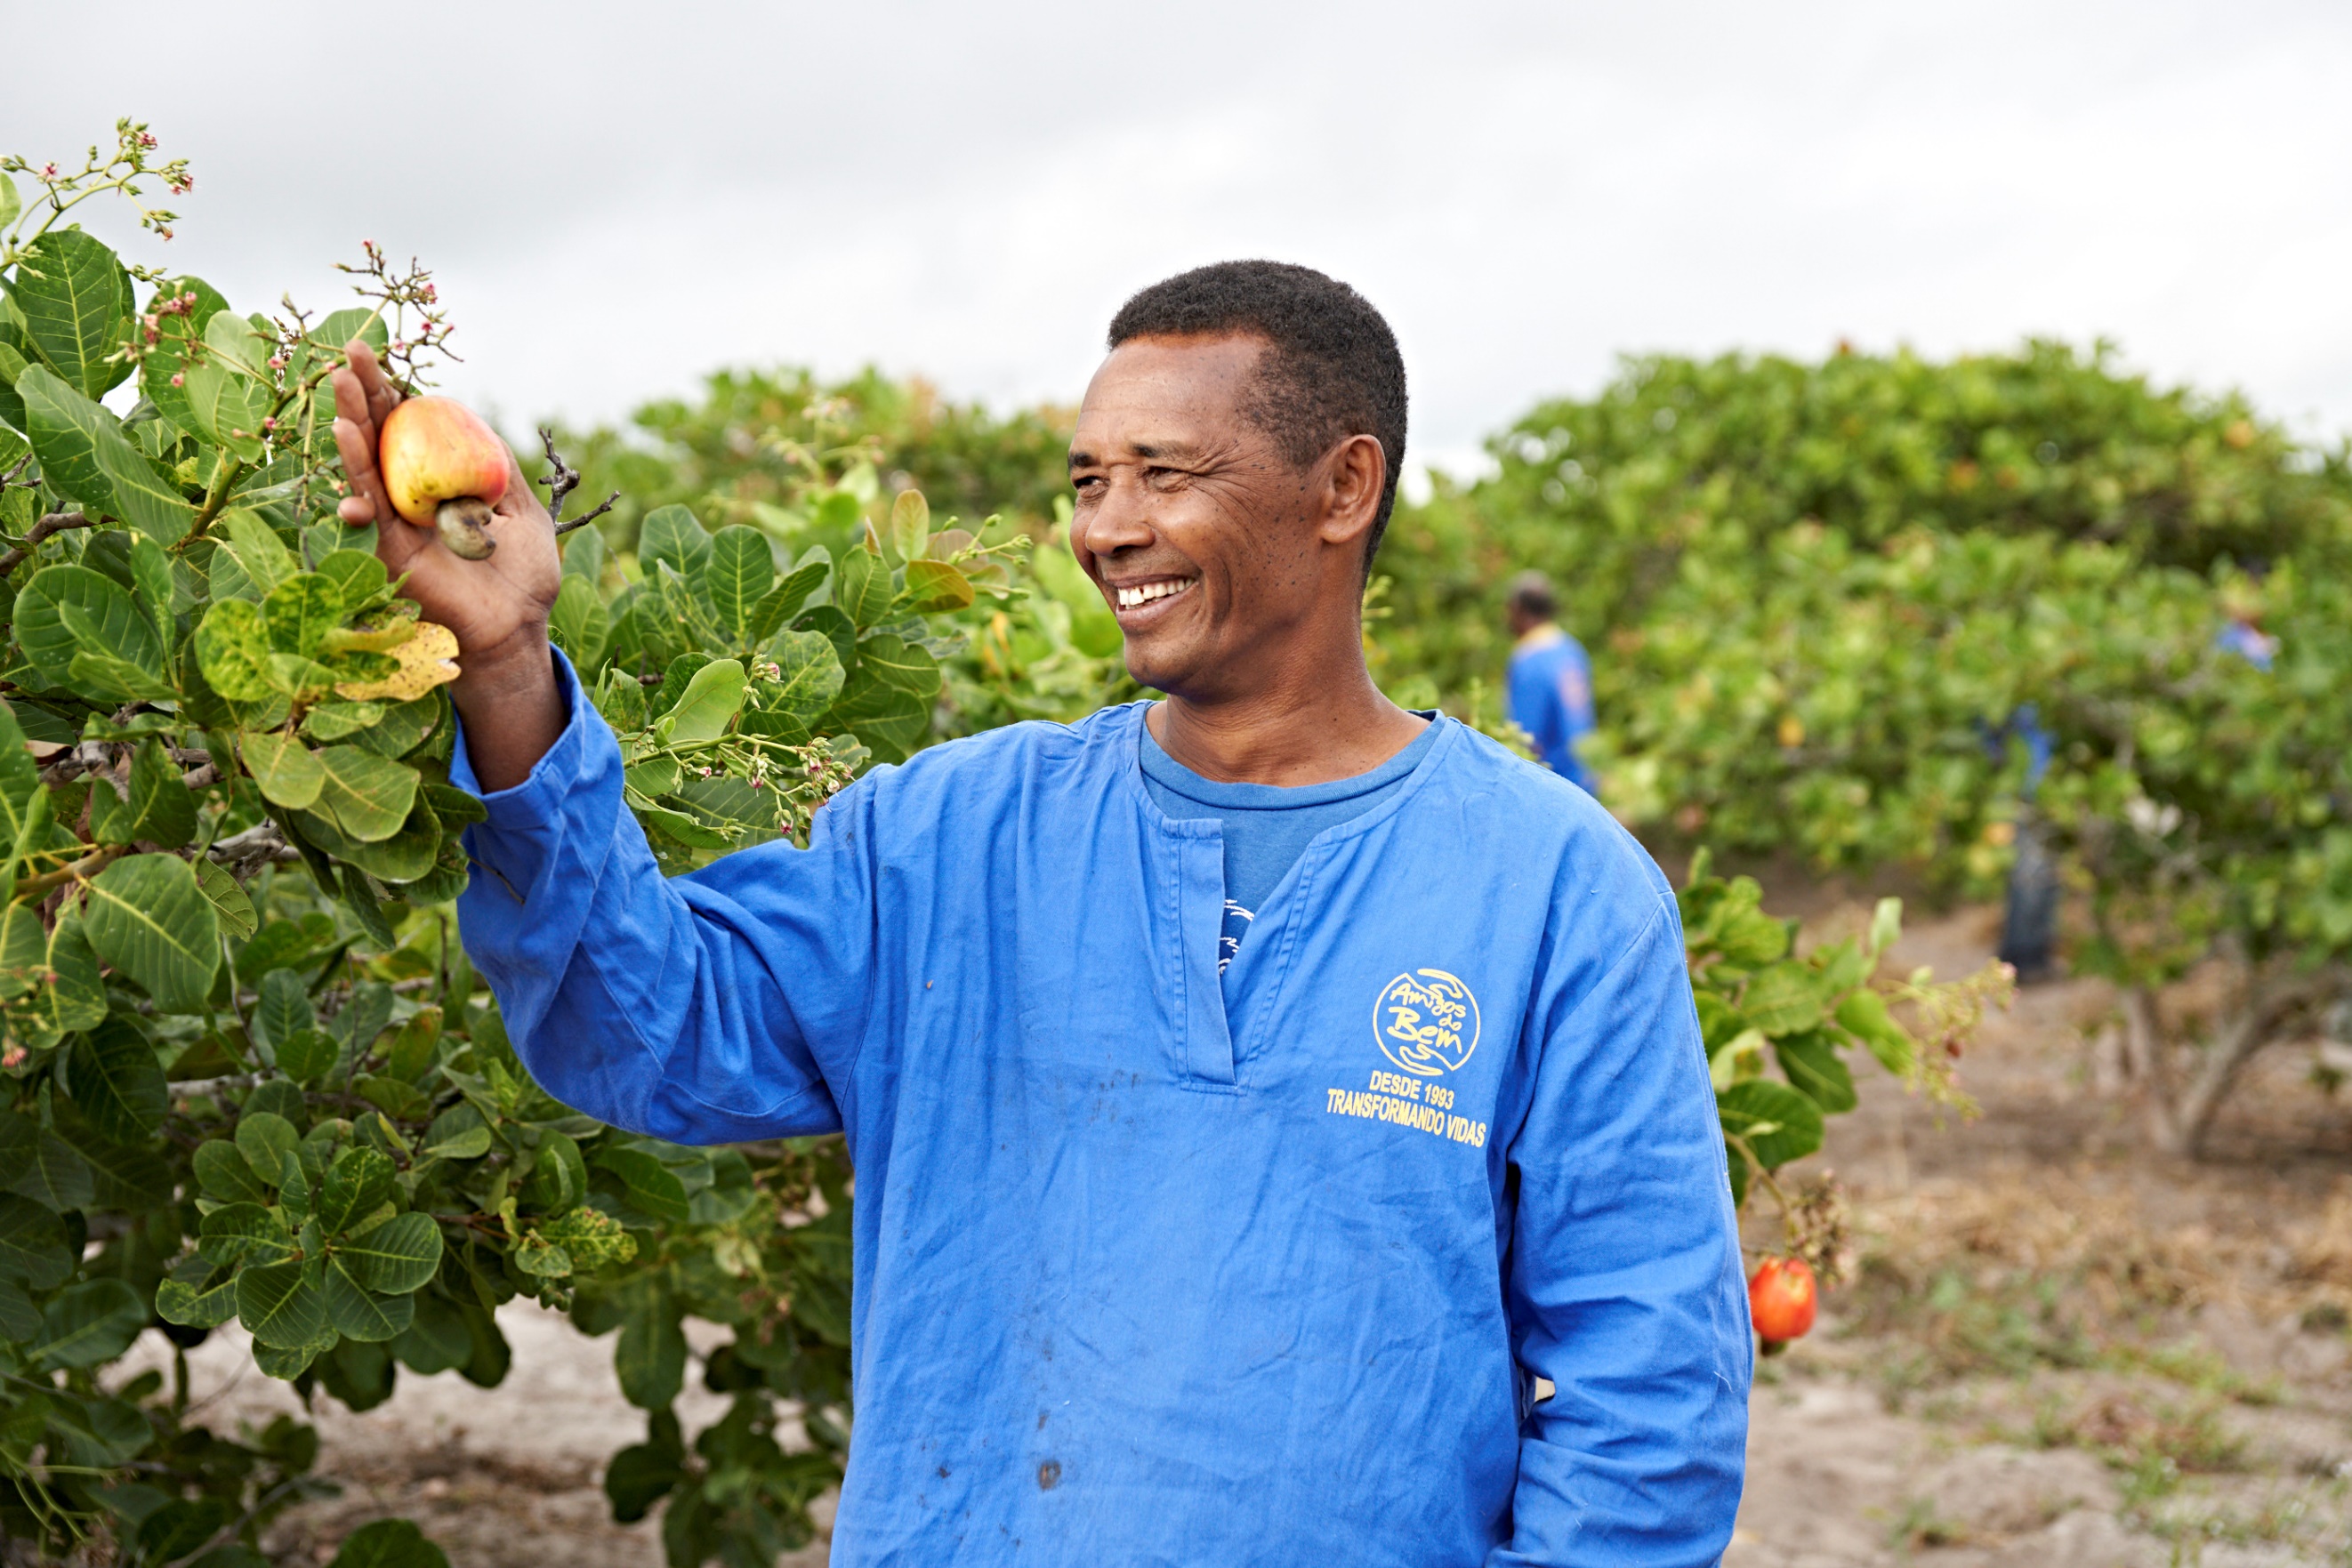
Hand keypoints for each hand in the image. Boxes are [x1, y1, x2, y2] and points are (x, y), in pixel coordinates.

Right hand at [331, 341, 566, 789]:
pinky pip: (370, 504)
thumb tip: (475, 420)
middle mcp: (413, 499)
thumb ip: (498, 469)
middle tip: (353, 351)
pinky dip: (358, 472)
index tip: (384, 355)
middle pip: (382, 437)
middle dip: (367, 394)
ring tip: (340, 381)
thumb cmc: (525, 576)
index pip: (413, 429)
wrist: (520, 629)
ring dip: (353, 422)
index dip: (398, 394)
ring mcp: (399, 522)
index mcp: (444, 485)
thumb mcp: (523, 511)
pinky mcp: (391, 549)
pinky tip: (349, 438)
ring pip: (366, 464)